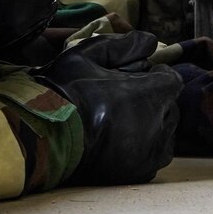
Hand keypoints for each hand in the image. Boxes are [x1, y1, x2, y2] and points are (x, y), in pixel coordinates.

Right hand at [35, 31, 184, 185]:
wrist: (41, 136)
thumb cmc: (63, 92)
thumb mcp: (85, 56)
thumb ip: (122, 45)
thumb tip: (151, 41)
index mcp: (147, 95)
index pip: (171, 81)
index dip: (156, 77)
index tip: (139, 77)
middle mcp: (155, 125)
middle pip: (170, 107)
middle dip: (155, 101)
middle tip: (128, 99)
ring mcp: (150, 151)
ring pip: (166, 133)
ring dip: (153, 124)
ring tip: (125, 120)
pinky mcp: (141, 171)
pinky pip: (156, 156)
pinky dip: (147, 148)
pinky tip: (124, 141)